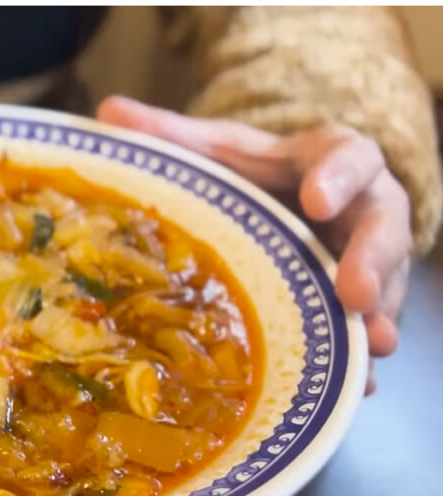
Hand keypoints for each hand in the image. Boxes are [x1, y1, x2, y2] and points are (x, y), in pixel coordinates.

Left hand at [98, 96, 412, 394]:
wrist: (272, 201)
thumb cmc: (245, 173)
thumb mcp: (213, 152)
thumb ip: (169, 135)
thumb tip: (107, 113)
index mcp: (323, 159)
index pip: (347, 155)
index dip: (339, 175)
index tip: (317, 197)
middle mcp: (359, 205)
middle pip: (384, 223)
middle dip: (373, 257)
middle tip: (355, 293)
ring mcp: (365, 253)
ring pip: (388, 278)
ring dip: (380, 312)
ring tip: (371, 344)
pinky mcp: (358, 298)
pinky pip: (371, 323)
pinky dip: (363, 354)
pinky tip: (357, 383)